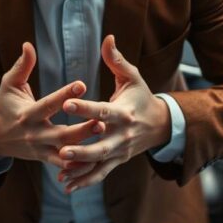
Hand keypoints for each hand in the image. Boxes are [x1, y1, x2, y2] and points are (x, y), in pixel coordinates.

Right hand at [0, 42, 104, 169]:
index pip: (48, 104)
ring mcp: (41, 149)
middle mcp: (35, 134)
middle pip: (61, 135)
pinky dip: (80, 164)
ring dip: (85, 148)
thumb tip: (28, 45)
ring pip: (66, 152)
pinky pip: (65, 164)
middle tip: (101, 120)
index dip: (64, 94)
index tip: (82, 83)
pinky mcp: (46, 158)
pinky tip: (98, 158)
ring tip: (103, 135)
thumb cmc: (6, 106)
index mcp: (28, 115)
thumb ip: (21, 66)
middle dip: (81, 130)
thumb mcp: (9, 85)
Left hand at [57, 35, 170, 191]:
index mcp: (123, 112)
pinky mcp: (117, 161)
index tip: (66, 103)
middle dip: (83, 149)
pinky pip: (100, 173)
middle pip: (101, 145)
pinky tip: (66, 185)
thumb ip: (117, 60)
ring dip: (81, 169)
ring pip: (100, 163)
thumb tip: (107, 37)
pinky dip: (85, 180)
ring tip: (61, 171)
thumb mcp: (132, 77)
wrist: (161, 125)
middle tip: (63, 149)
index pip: (102, 110)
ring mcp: (120, 151)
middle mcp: (122, 135)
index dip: (84, 107)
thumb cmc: (141, 96)